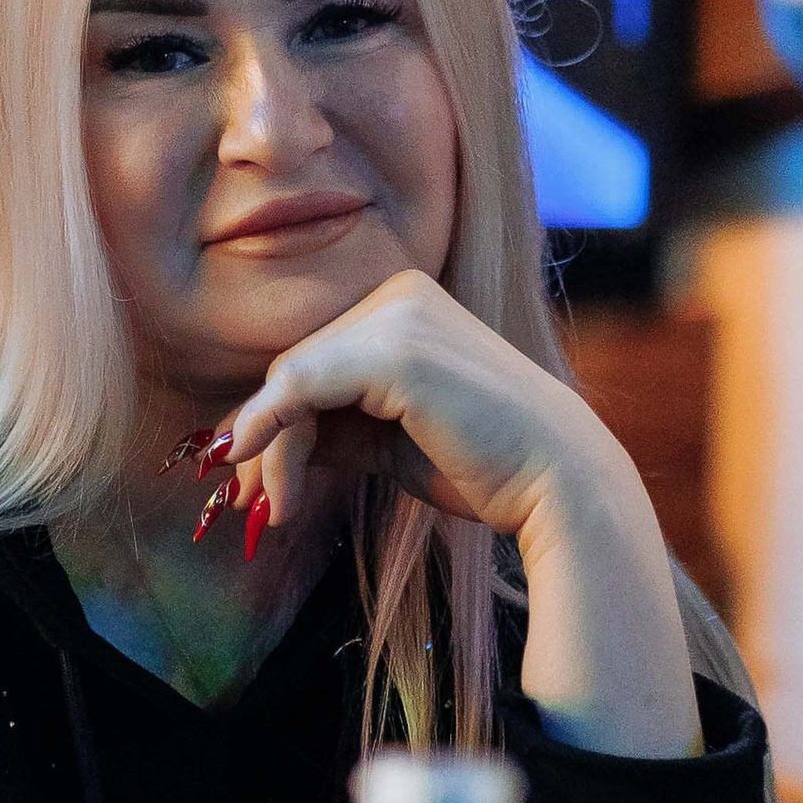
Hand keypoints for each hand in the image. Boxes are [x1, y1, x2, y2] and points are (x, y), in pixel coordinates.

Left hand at [211, 273, 701, 757]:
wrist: (557, 484)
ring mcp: (398, 313)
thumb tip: (250, 443)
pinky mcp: (394, 348)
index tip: (248, 480)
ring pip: (291, 381)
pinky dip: (271, 437)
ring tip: (276, 510)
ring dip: (272, 454)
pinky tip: (272, 486)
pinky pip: (300, 388)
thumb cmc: (486, 468)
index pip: (315, 358)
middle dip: (263, 441)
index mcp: (406, 302)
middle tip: (245, 504)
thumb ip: (333, 427)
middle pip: (296, 367)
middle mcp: (400, 292)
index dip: (272, 421)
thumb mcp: (390, 440)